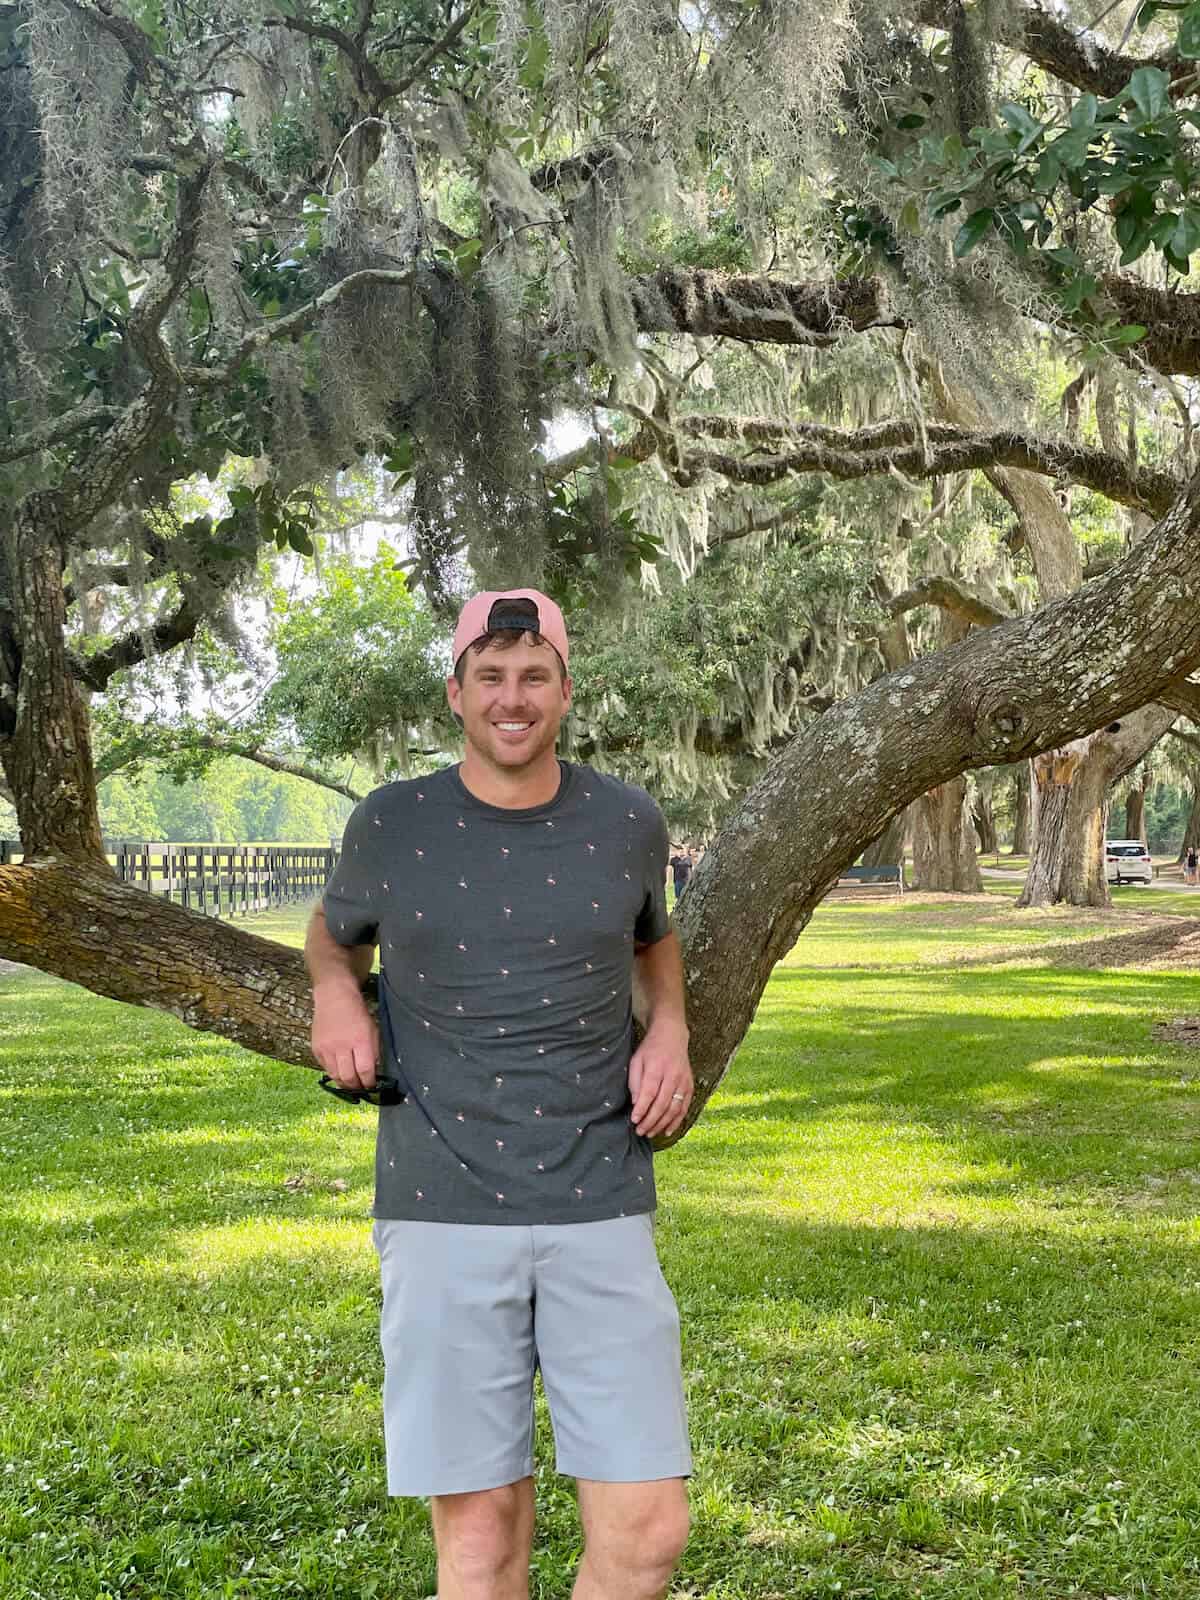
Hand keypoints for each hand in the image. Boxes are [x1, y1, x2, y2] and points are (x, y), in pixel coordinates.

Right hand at [311, 981, 378, 1091]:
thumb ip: (373, 1052)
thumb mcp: (373, 1030)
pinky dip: (334, 1073)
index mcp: (360, 1040)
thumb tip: (372, 1072)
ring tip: (351, 1085)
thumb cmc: (357, 1013)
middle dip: (357, 1087)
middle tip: (362, 1089)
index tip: (372, 1086)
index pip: (365, 1070)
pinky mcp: (316, 1049)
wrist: (334, 997)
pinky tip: (340, 1072)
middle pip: (348, 1077)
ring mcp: (327, 1048)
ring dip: (344, 1084)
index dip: (369, 1082)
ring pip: (335, 1076)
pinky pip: (325, 1068)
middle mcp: (342, 1046)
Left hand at [628, 1020, 691, 1138]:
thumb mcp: (637, 1060)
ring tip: (650, 1133)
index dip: (642, 1109)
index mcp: (657, 1068)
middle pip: (662, 1104)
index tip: (634, 1120)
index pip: (649, 1093)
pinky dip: (676, 1121)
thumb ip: (635, 1082)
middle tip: (640, 1131)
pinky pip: (684, 1108)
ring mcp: (684, 1082)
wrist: (672, 1036)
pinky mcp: (690, 1086)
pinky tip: (667, 1130)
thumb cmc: (650, 1050)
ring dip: (662, 1124)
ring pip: (674, 1109)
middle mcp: (673, 1076)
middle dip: (650, 1121)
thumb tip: (636, 1104)